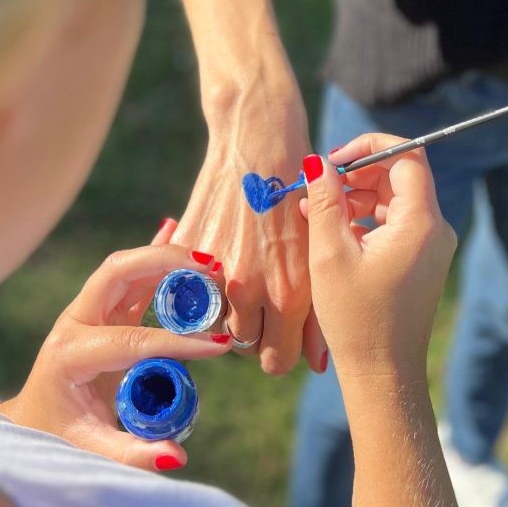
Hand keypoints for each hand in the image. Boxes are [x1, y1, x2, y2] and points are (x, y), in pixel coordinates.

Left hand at [0, 219, 231, 471]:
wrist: (35, 420)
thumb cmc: (59, 435)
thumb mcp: (89, 448)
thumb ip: (131, 452)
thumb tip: (177, 455)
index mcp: (69, 354)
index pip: (131, 339)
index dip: (178, 341)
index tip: (218, 345)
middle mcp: (75, 322)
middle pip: (117, 274)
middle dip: (164, 263)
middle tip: (210, 270)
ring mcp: (88, 310)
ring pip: (126, 268)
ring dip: (165, 258)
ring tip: (208, 262)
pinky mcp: (103, 309)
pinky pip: (132, 276)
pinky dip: (154, 254)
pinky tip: (172, 228)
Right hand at [172, 102, 326, 375]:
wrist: (261, 143)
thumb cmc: (301, 197)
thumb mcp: (320, 252)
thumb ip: (317, 310)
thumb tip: (319, 363)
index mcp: (289, 293)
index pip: (278, 362)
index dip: (281, 352)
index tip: (281, 336)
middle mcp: (250, 288)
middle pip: (243, 348)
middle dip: (254, 334)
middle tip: (262, 306)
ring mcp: (213, 271)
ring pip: (215, 324)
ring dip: (227, 312)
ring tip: (243, 278)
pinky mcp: (187, 253)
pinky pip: (191, 292)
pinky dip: (203, 285)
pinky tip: (223, 259)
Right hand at [298, 135, 456, 378]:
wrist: (382, 374)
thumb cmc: (355, 318)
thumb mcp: (330, 254)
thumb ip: (325, 201)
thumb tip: (318, 163)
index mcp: (420, 222)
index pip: (407, 155)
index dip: (369, 148)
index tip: (334, 159)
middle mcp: (435, 229)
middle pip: (400, 176)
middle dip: (357, 175)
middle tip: (317, 187)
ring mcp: (431, 246)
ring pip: (395, 200)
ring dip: (357, 198)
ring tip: (316, 212)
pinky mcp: (421, 261)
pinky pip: (395, 223)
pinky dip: (365, 220)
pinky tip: (332, 234)